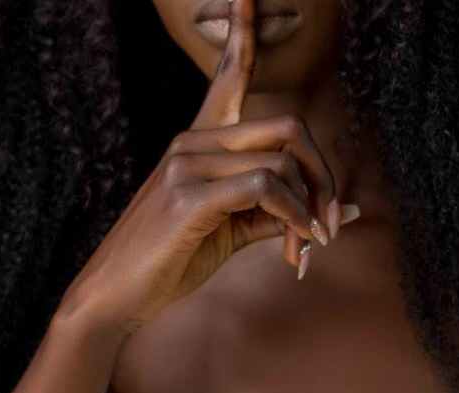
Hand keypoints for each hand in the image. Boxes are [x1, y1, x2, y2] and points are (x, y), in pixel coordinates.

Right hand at [55, 0, 357, 331]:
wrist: (117, 293)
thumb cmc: (174, 258)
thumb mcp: (233, 231)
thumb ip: (281, 213)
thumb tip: (342, 211)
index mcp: (200, 140)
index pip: (227, 77)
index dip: (241, 33)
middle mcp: (193, 140)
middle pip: (288, 129)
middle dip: (322, 174)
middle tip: (330, 219)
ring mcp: (187, 163)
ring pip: (282, 162)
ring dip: (309, 209)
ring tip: (308, 246)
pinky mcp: (189, 195)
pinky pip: (266, 187)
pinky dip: (294, 216)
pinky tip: (298, 245)